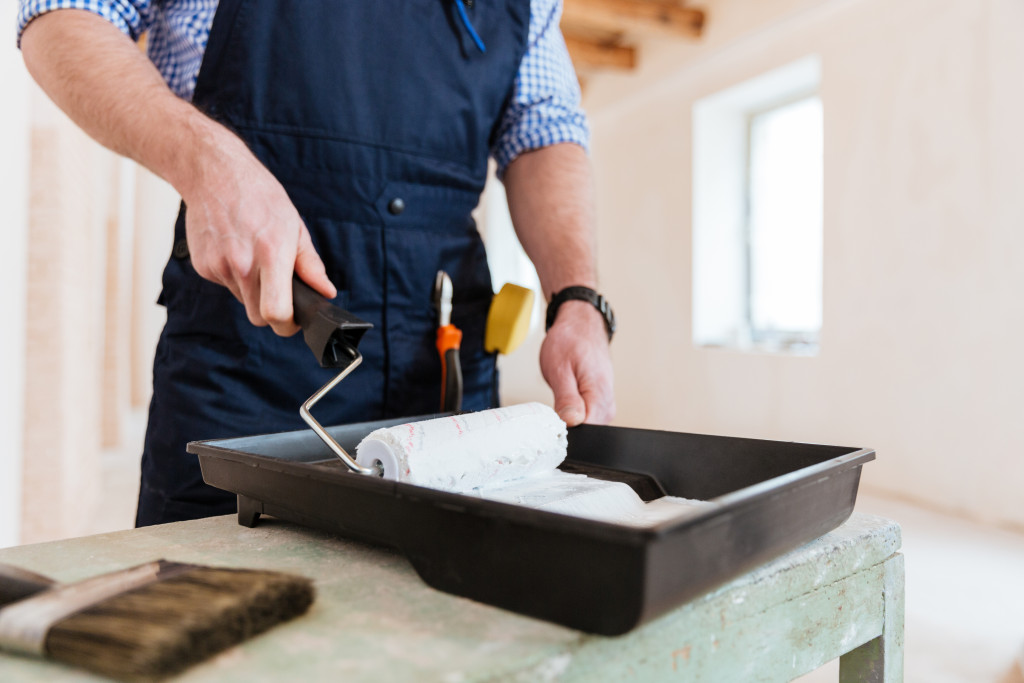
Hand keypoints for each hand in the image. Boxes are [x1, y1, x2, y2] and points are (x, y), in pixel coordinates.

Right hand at [180, 124, 335, 335]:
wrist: (213, 173)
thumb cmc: (259, 196)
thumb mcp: (295, 226)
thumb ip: (310, 265)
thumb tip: (326, 291)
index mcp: (271, 254)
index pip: (276, 313)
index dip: (286, 325)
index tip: (293, 321)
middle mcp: (242, 265)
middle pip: (258, 317)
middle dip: (272, 312)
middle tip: (280, 294)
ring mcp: (219, 267)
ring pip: (242, 300)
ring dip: (253, 290)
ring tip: (255, 257)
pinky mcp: (203, 266)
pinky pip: (226, 285)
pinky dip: (235, 276)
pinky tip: (236, 250)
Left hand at [540, 301, 615, 425]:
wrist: (581, 326)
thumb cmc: (569, 341)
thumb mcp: (559, 369)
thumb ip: (567, 399)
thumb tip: (571, 423)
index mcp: (599, 395)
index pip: (587, 432)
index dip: (566, 430)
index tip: (553, 419)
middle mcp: (607, 404)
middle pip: (586, 433)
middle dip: (566, 425)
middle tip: (554, 402)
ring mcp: (605, 405)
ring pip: (584, 427)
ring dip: (568, 417)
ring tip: (562, 393)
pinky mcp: (600, 405)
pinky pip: (585, 419)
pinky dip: (572, 412)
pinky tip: (567, 397)